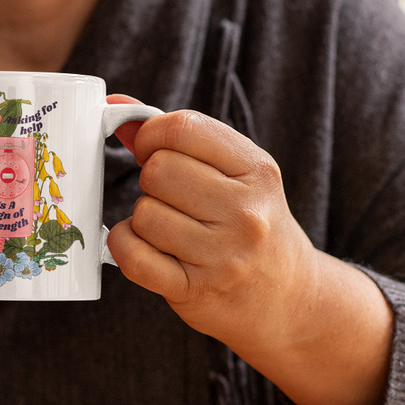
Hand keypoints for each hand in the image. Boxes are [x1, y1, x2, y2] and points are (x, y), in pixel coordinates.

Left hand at [106, 99, 392, 404]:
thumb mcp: (235, 173)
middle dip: (150, 180)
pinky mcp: (196, 291)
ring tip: (167, 227)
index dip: (151, 135)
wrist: (290, 299)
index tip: (151, 150)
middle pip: (158, 170)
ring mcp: (224, 256)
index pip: (182, 128)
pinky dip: (125, 246)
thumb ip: (177, 137)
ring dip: (142, 219)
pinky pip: (133, 256)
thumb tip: (115, 106)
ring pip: (144, 214)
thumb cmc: (250, 224)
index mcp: (257, 170)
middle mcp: (246, 212)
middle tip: (167, 196)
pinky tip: (143, 246)